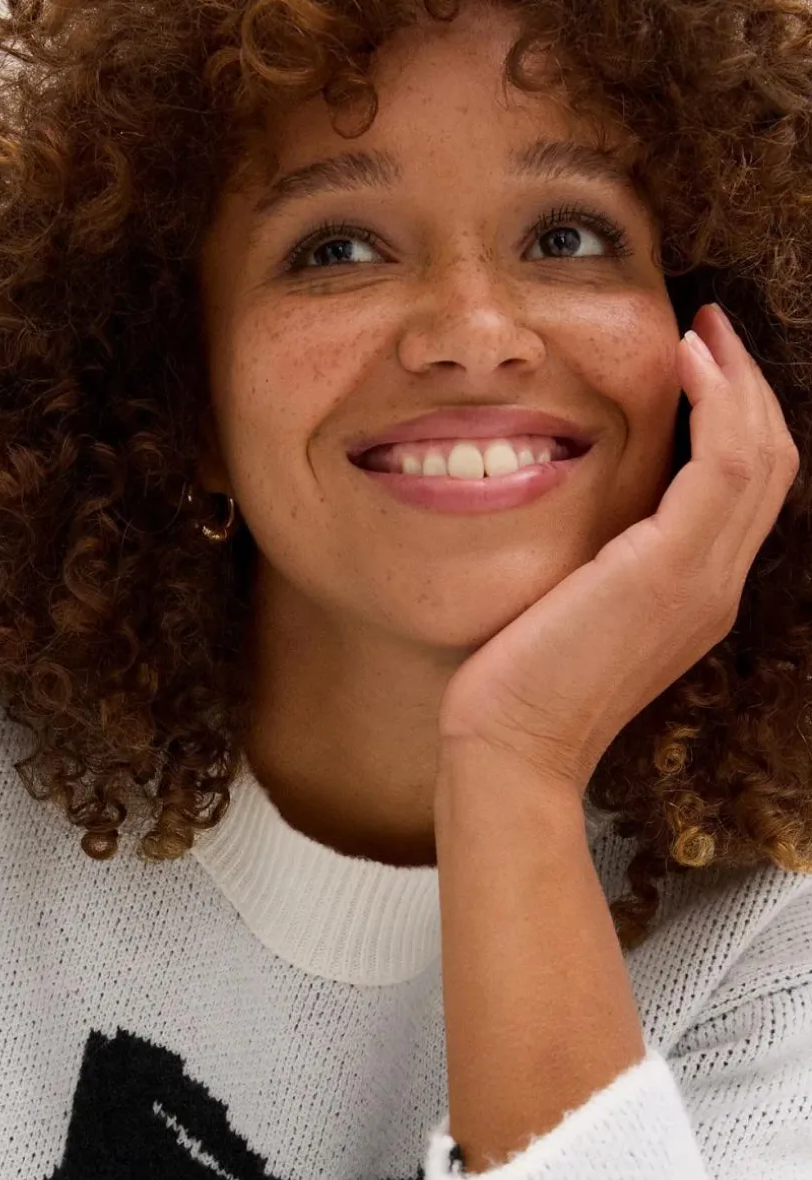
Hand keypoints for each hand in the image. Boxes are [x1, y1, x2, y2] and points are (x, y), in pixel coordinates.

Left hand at [434, 303, 800, 797]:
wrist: (511, 746)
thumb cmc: (520, 685)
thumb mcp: (572, 610)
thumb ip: (599, 563)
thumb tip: (584, 515)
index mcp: (696, 597)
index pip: (746, 492)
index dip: (737, 419)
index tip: (701, 363)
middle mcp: (715, 588)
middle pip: (771, 464)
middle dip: (749, 387)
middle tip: (712, 329)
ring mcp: (702, 581)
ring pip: (760, 454)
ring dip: (738, 380)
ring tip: (702, 331)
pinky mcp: (669, 570)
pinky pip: (725, 464)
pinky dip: (717, 402)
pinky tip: (687, 362)